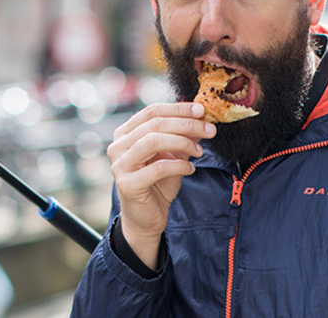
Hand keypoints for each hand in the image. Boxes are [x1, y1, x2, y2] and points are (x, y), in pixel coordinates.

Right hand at [107, 102, 213, 268]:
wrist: (146, 219)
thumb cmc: (158, 184)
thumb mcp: (173, 155)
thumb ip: (183, 136)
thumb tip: (202, 116)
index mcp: (125, 134)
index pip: (152, 111)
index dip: (178, 108)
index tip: (202, 110)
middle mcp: (117, 146)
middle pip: (154, 124)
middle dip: (186, 124)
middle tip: (209, 130)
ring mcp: (120, 165)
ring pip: (153, 141)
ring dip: (183, 143)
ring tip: (200, 151)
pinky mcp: (127, 184)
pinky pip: (158, 168)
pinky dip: (179, 166)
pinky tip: (190, 169)